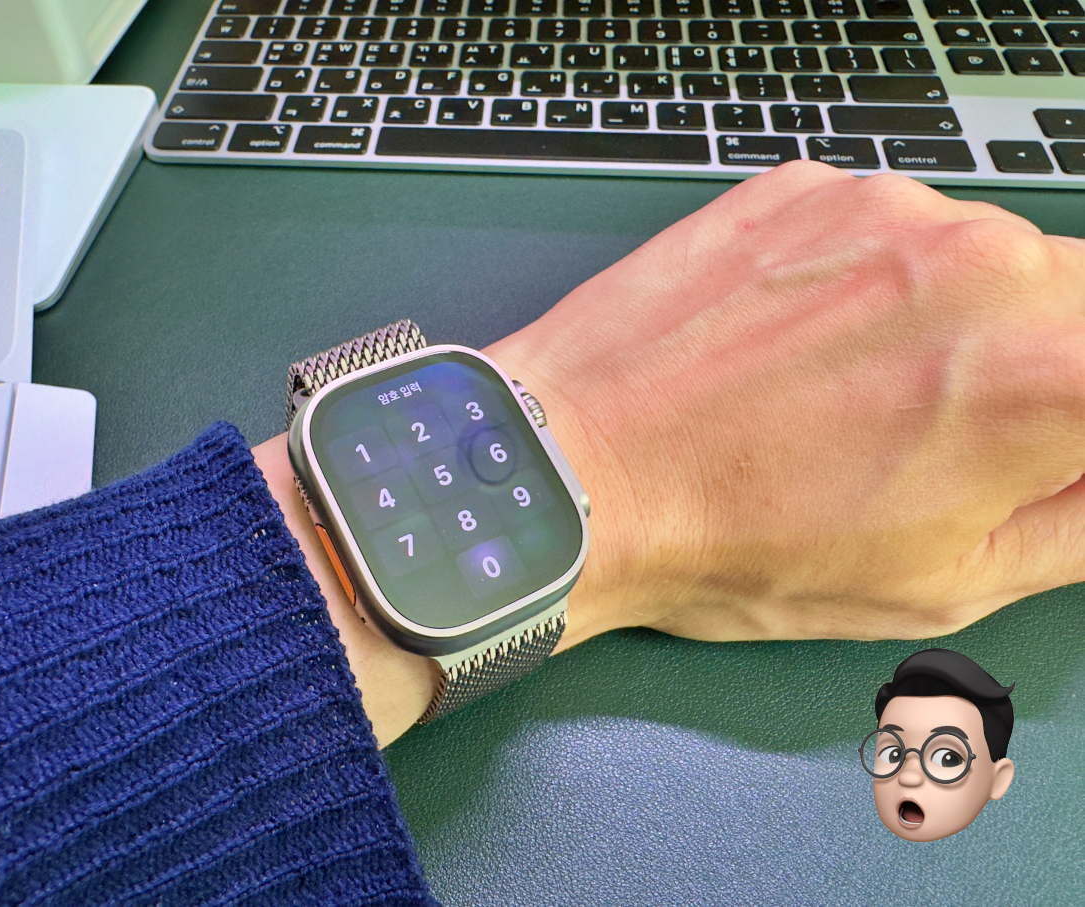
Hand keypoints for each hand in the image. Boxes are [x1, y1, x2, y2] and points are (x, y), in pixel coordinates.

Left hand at [487, 162, 1084, 645]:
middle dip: (1040, 364)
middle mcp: (980, 263)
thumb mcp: (944, 579)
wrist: (582, 472)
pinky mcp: (808, 188)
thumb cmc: (734, 540)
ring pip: (982, 255)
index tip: (1038, 450)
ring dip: (953, 314)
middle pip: (1074, 299)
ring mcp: (886, 211)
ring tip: (851, 391)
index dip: (1075, 427)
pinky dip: (872, 279)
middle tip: (949, 430)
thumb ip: (1078, 519)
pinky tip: (802, 346)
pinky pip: (890, 228)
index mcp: (1045, 374)